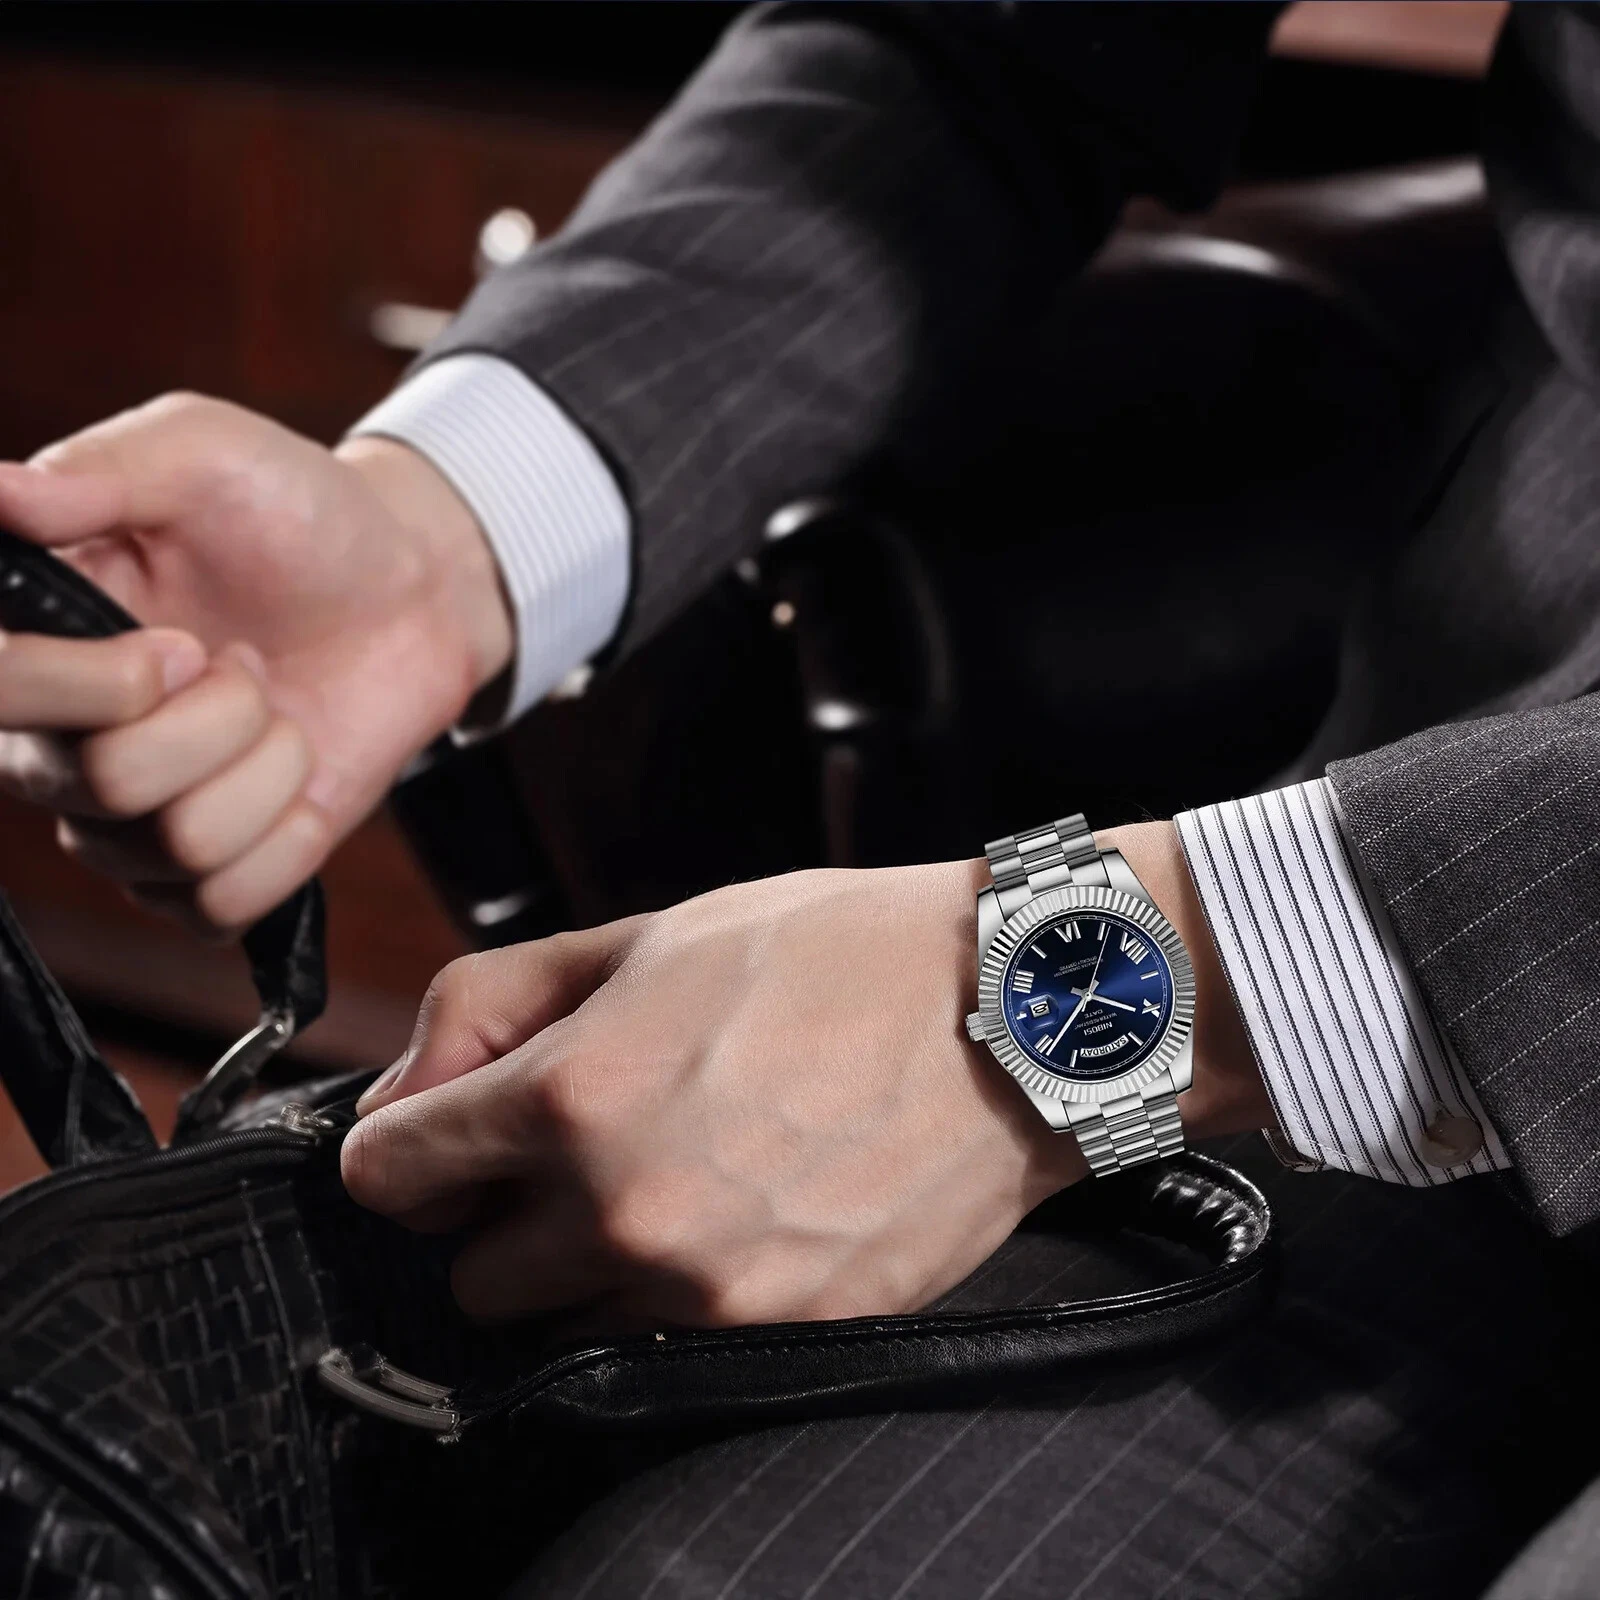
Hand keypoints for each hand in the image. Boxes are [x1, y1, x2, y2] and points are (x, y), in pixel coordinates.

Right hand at [0, 394, 511, 929]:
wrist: (411, 588)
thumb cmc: (296, 513)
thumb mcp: (201, 455)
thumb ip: (96, 475)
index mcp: (36, 638)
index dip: (91, 688)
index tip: (180, 645)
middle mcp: (60, 743)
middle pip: (104, 785)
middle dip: (219, 716)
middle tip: (248, 662)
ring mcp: (133, 822)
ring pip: (179, 847)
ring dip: (268, 767)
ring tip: (278, 709)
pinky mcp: (212, 874)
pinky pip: (224, 904)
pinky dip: (289, 840)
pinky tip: (301, 781)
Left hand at [342, 824, 1275, 1328]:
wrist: (1008, 1014)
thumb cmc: (833, 954)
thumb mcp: (644, 935)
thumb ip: (491, 1004)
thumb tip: (397, 1092)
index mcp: (573, 1095)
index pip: (388, 1176)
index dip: (404, 1148)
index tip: (439, 1137)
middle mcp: (624, 1211)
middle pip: (469, 1277)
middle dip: (498, 1218)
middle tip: (576, 1149)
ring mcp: (704, 1287)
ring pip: (567, 1319)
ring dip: (590, 1261)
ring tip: (681, 1169)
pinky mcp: (778, 1328)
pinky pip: (670, 1337)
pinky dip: (678, 1286)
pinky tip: (747, 1205)